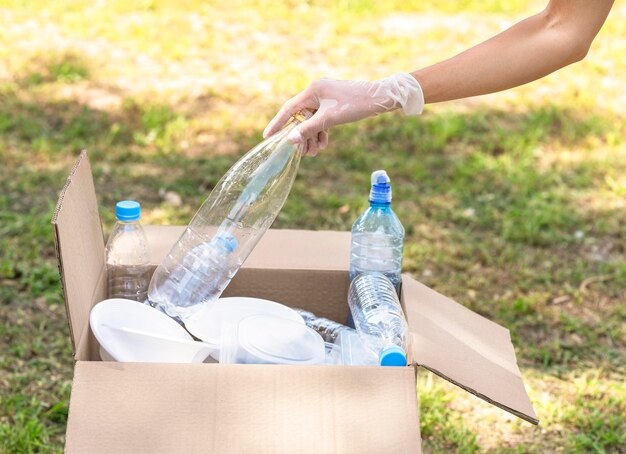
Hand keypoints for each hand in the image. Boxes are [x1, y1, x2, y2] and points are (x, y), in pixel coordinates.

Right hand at [263, 73, 423, 155]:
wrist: (381, 98)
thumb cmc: (356, 104)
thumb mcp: (330, 119)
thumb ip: (309, 129)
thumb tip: (290, 140)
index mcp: (313, 90)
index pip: (289, 109)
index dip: (277, 123)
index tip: (267, 137)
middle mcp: (317, 92)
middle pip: (301, 117)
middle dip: (301, 136)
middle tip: (301, 153)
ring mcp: (326, 98)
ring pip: (312, 121)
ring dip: (312, 137)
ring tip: (314, 152)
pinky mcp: (334, 105)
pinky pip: (322, 120)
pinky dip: (321, 132)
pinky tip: (322, 145)